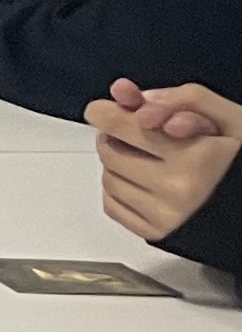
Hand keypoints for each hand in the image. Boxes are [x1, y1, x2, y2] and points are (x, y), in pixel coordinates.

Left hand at [88, 80, 241, 248]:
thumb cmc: (238, 161)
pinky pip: (111, 205)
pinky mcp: (154, 233)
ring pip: (108, 177)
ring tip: (152, 160)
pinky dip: (121, 190)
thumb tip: (135, 99)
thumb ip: (187, 99)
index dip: (108, 112)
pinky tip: (147, 183)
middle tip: (140, 134)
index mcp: (196, 157)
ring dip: (120, 164)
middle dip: (119, 136)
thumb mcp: (230, 120)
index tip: (103, 109)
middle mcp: (177, 189)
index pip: (121, 126)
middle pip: (110, 149)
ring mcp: (164, 215)